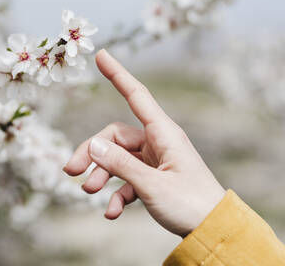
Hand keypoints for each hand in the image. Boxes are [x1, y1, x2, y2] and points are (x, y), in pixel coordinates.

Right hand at [63, 49, 224, 236]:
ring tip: (90, 193)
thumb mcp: (152, 186)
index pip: (136, 95)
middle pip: (115, 136)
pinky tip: (112, 212)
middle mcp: (158, 142)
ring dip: (102, 175)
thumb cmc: (191, 204)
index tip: (102, 55)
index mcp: (164, 134)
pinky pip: (128, 180)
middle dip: (93, 153)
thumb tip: (94, 146)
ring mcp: (155, 161)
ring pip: (118, 159)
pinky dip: (117, 194)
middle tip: (71, 171)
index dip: (118, 74)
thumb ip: (121, 165)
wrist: (212, 230)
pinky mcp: (153, 178)